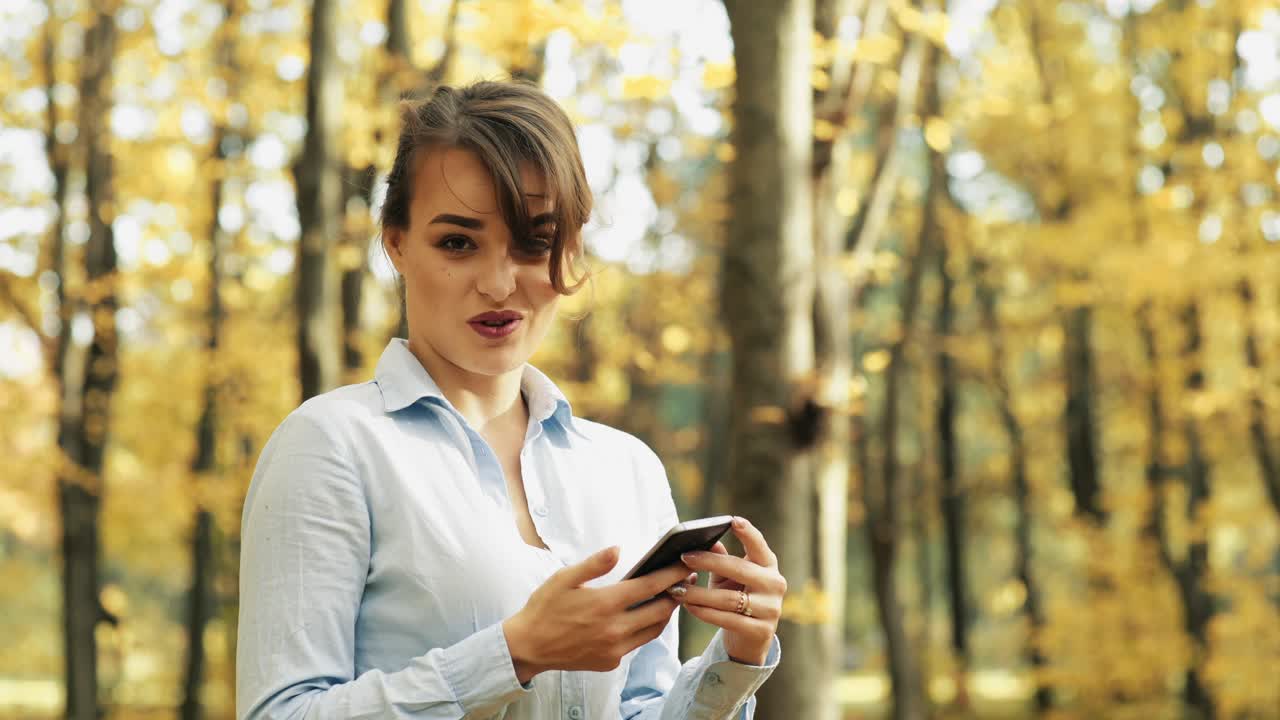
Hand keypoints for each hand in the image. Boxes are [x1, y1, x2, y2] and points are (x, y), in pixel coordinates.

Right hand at [502, 546, 694, 683]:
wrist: (528, 646)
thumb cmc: (544, 608)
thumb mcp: (564, 578)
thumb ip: (594, 564)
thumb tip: (618, 549)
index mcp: (605, 603)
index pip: (651, 585)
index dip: (672, 574)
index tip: (686, 564)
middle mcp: (614, 628)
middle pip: (661, 610)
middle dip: (677, 593)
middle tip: (685, 580)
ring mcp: (614, 648)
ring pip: (653, 629)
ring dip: (665, 613)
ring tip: (669, 597)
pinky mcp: (611, 661)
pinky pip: (637, 643)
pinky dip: (645, 628)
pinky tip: (643, 616)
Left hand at [678, 516, 785, 664]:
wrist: (749, 640)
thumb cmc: (736, 598)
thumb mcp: (728, 577)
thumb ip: (719, 558)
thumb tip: (702, 539)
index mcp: (768, 565)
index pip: (759, 545)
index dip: (747, 532)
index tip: (732, 520)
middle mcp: (774, 584)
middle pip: (739, 569)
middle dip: (708, 562)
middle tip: (683, 558)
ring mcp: (771, 609)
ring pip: (729, 599)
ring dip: (699, 594)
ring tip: (676, 589)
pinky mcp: (761, 631)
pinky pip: (727, 620)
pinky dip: (704, 612)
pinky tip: (688, 606)